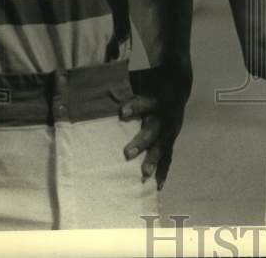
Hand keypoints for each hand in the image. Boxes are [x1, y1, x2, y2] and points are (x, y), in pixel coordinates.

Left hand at [120, 68, 191, 190]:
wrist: (179, 83)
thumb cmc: (150, 81)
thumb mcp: (138, 78)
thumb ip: (118, 84)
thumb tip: (86, 84)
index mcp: (154, 98)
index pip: (145, 101)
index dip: (135, 106)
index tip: (122, 112)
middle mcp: (163, 115)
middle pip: (154, 129)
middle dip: (142, 141)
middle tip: (127, 153)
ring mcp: (169, 129)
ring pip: (162, 146)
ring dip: (152, 160)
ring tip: (143, 174)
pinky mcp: (171, 139)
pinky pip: (168, 157)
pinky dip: (163, 171)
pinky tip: (157, 186)